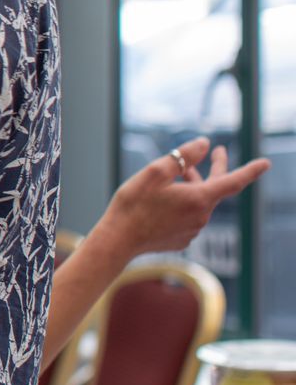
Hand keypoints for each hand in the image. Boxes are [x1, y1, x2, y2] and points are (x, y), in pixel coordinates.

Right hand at [93, 138, 270, 260]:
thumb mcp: (154, 173)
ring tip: (171, 176)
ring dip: (191, 187)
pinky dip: (182, 204)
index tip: (266, 163)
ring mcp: (193, 230)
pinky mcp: (182, 239)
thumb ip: (182, 157)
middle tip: (215, 151)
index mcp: (198, 198)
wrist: (118, 239)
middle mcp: (201, 216)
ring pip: (199, 202)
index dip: (251, 171)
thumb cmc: (133, 204)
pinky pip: (188, 216)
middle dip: (215, 169)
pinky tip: (162, 202)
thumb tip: (204, 144)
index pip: (233, 182)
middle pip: (214, 189)